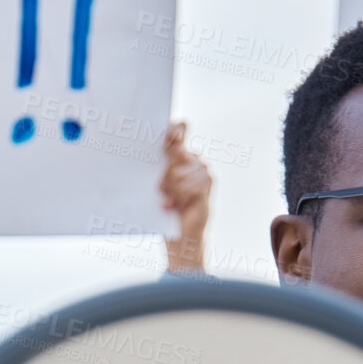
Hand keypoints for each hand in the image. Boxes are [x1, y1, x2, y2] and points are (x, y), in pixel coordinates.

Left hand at [159, 121, 211, 272]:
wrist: (176, 235)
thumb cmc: (161, 208)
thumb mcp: (155, 184)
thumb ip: (157, 165)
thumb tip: (156, 150)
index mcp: (176, 154)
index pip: (180, 129)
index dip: (176, 128)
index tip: (171, 133)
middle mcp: (191, 159)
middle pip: (180, 152)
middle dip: (168, 170)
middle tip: (158, 187)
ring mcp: (202, 171)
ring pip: (186, 169)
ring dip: (173, 187)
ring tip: (164, 199)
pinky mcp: (207, 185)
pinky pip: (195, 183)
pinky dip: (181, 196)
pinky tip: (172, 206)